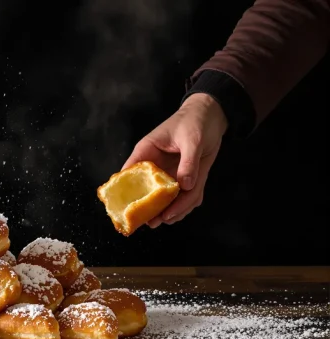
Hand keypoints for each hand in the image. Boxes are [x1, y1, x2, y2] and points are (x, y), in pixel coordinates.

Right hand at [122, 93, 227, 227]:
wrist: (212, 115)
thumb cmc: (194, 120)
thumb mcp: (192, 139)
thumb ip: (188, 162)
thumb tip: (184, 186)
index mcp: (148, 152)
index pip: (131, 172)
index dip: (127, 189)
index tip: (127, 207)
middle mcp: (157, 165)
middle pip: (148, 190)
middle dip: (152, 208)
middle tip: (153, 222)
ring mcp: (171, 172)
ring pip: (167, 196)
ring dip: (172, 209)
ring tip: (172, 219)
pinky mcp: (185, 176)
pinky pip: (185, 194)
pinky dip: (188, 203)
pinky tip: (188, 207)